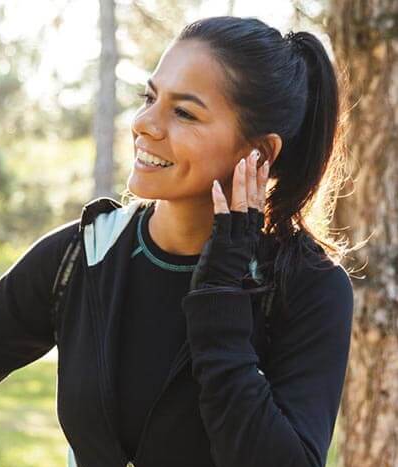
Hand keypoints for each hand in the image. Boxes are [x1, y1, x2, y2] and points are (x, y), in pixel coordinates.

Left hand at [189, 150, 268, 291]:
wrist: (217, 296)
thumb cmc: (222, 278)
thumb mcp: (232, 255)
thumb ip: (236, 239)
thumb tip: (236, 226)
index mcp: (251, 238)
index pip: (259, 206)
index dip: (262, 185)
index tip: (265, 165)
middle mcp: (247, 237)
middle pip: (254, 201)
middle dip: (255, 176)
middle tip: (256, 154)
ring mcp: (236, 240)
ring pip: (242, 206)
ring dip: (242, 183)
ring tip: (242, 162)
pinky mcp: (222, 244)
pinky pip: (222, 218)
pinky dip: (220, 201)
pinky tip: (216, 185)